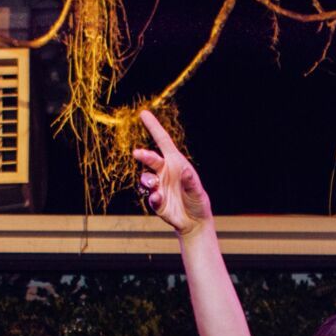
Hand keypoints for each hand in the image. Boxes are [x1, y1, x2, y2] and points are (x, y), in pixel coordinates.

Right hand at [131, 109, 210, 235]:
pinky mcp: (155, 201)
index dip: (154, 128)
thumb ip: (191, 182)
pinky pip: (150, 196)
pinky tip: (159, 199)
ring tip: (154, 185)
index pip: (163, 142)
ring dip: (148, 180)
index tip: (144, 114)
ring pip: (146, 178)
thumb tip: (185, 171)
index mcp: (176, 163)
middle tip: (138, 153)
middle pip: (151, 159)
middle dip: (144, 155)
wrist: (194, 221)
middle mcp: (164, 172)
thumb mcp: (197, 191)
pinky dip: (153, 197)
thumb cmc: (197, 200)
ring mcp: (158, 186)